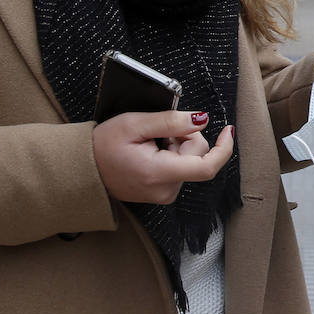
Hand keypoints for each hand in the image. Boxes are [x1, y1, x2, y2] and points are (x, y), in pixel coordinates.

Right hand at [92, 110, 233, 204]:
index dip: (223, 148)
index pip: (206, 167)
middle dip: (185, 136)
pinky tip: (151, 151)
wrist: (85, 170)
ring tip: (149, 143)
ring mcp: (165, 194)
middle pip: (198, 156)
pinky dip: (171, 154)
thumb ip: (171, 121)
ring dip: (176, 145)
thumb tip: (202, 119)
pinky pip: (180, 168)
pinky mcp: (163, 193)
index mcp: (160, 173)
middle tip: (158, 131)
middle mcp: (166, 189)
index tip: (228, 130)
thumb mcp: (135, 123)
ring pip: (190, 160)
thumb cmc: (104, 146)